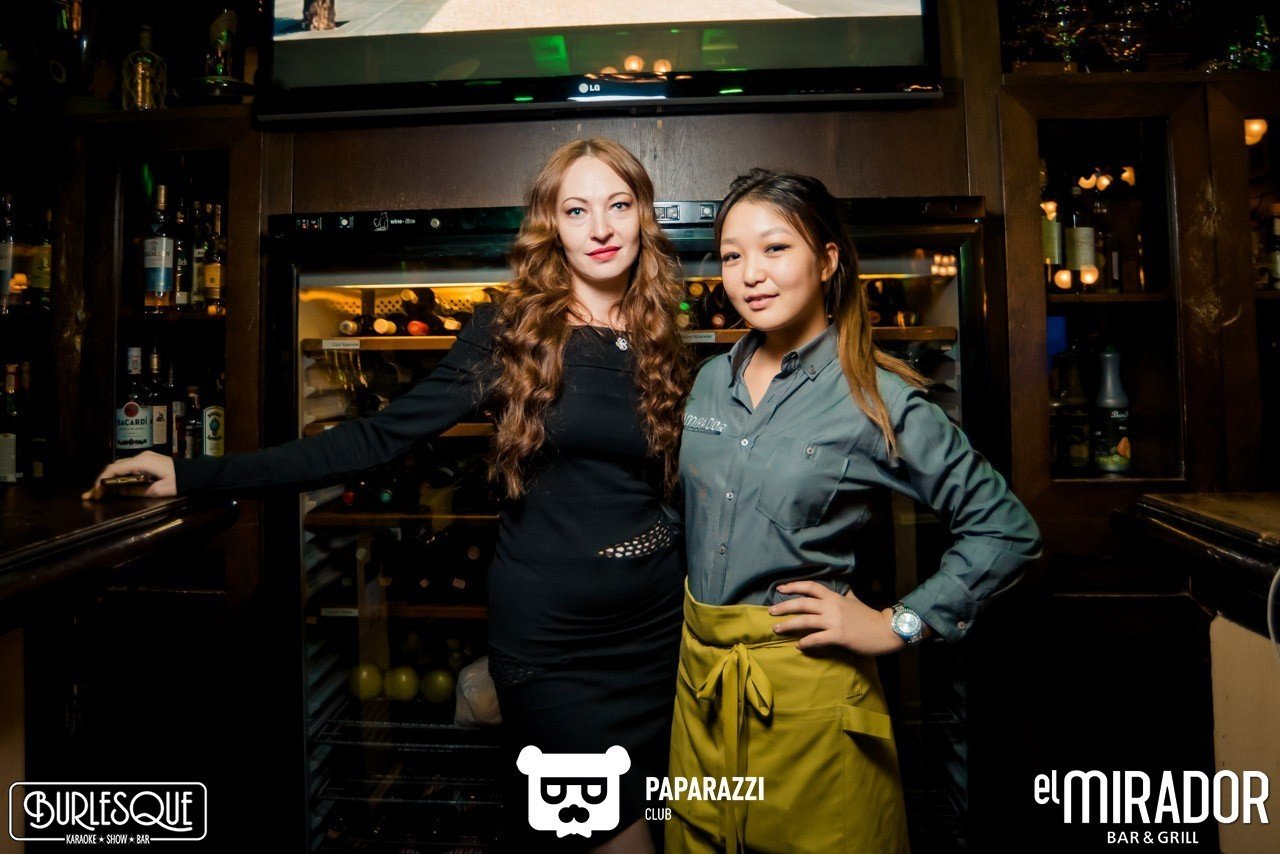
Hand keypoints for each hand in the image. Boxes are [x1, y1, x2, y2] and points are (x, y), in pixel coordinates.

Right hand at [81, 451, 177, 500]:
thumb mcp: (158, 490)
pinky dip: (118, 476)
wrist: (193, 473)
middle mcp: (140, 457)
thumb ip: (137, 490)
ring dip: (109, 478)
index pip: (115, 469)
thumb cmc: (178, 481)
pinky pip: (128, 467)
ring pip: (120, 467)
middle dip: (102, 480)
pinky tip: (113, 485)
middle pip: (115, 467)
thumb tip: (118, 491)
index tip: (96, 492)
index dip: (102, 480)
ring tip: (99, 492)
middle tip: (92, 495)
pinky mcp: (146, 461)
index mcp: (142, 462)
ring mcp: (143, 458)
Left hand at [769, 580, 906, 655]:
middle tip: (770, 612)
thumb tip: (843, 591)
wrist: (886, 630)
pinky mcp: (839, 636)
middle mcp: (832, 606)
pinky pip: (817, 639)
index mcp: (835, 597)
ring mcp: (835, 621)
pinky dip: (806, 642)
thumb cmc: (870, 617)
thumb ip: (845, 596)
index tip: (780, 588)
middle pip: (802, 603)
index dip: (794, 586)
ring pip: (805, 621)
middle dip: (784, 607)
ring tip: (777, 629)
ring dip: (788, 625)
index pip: (810, 587)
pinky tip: (799, 646)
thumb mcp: (854, 601)